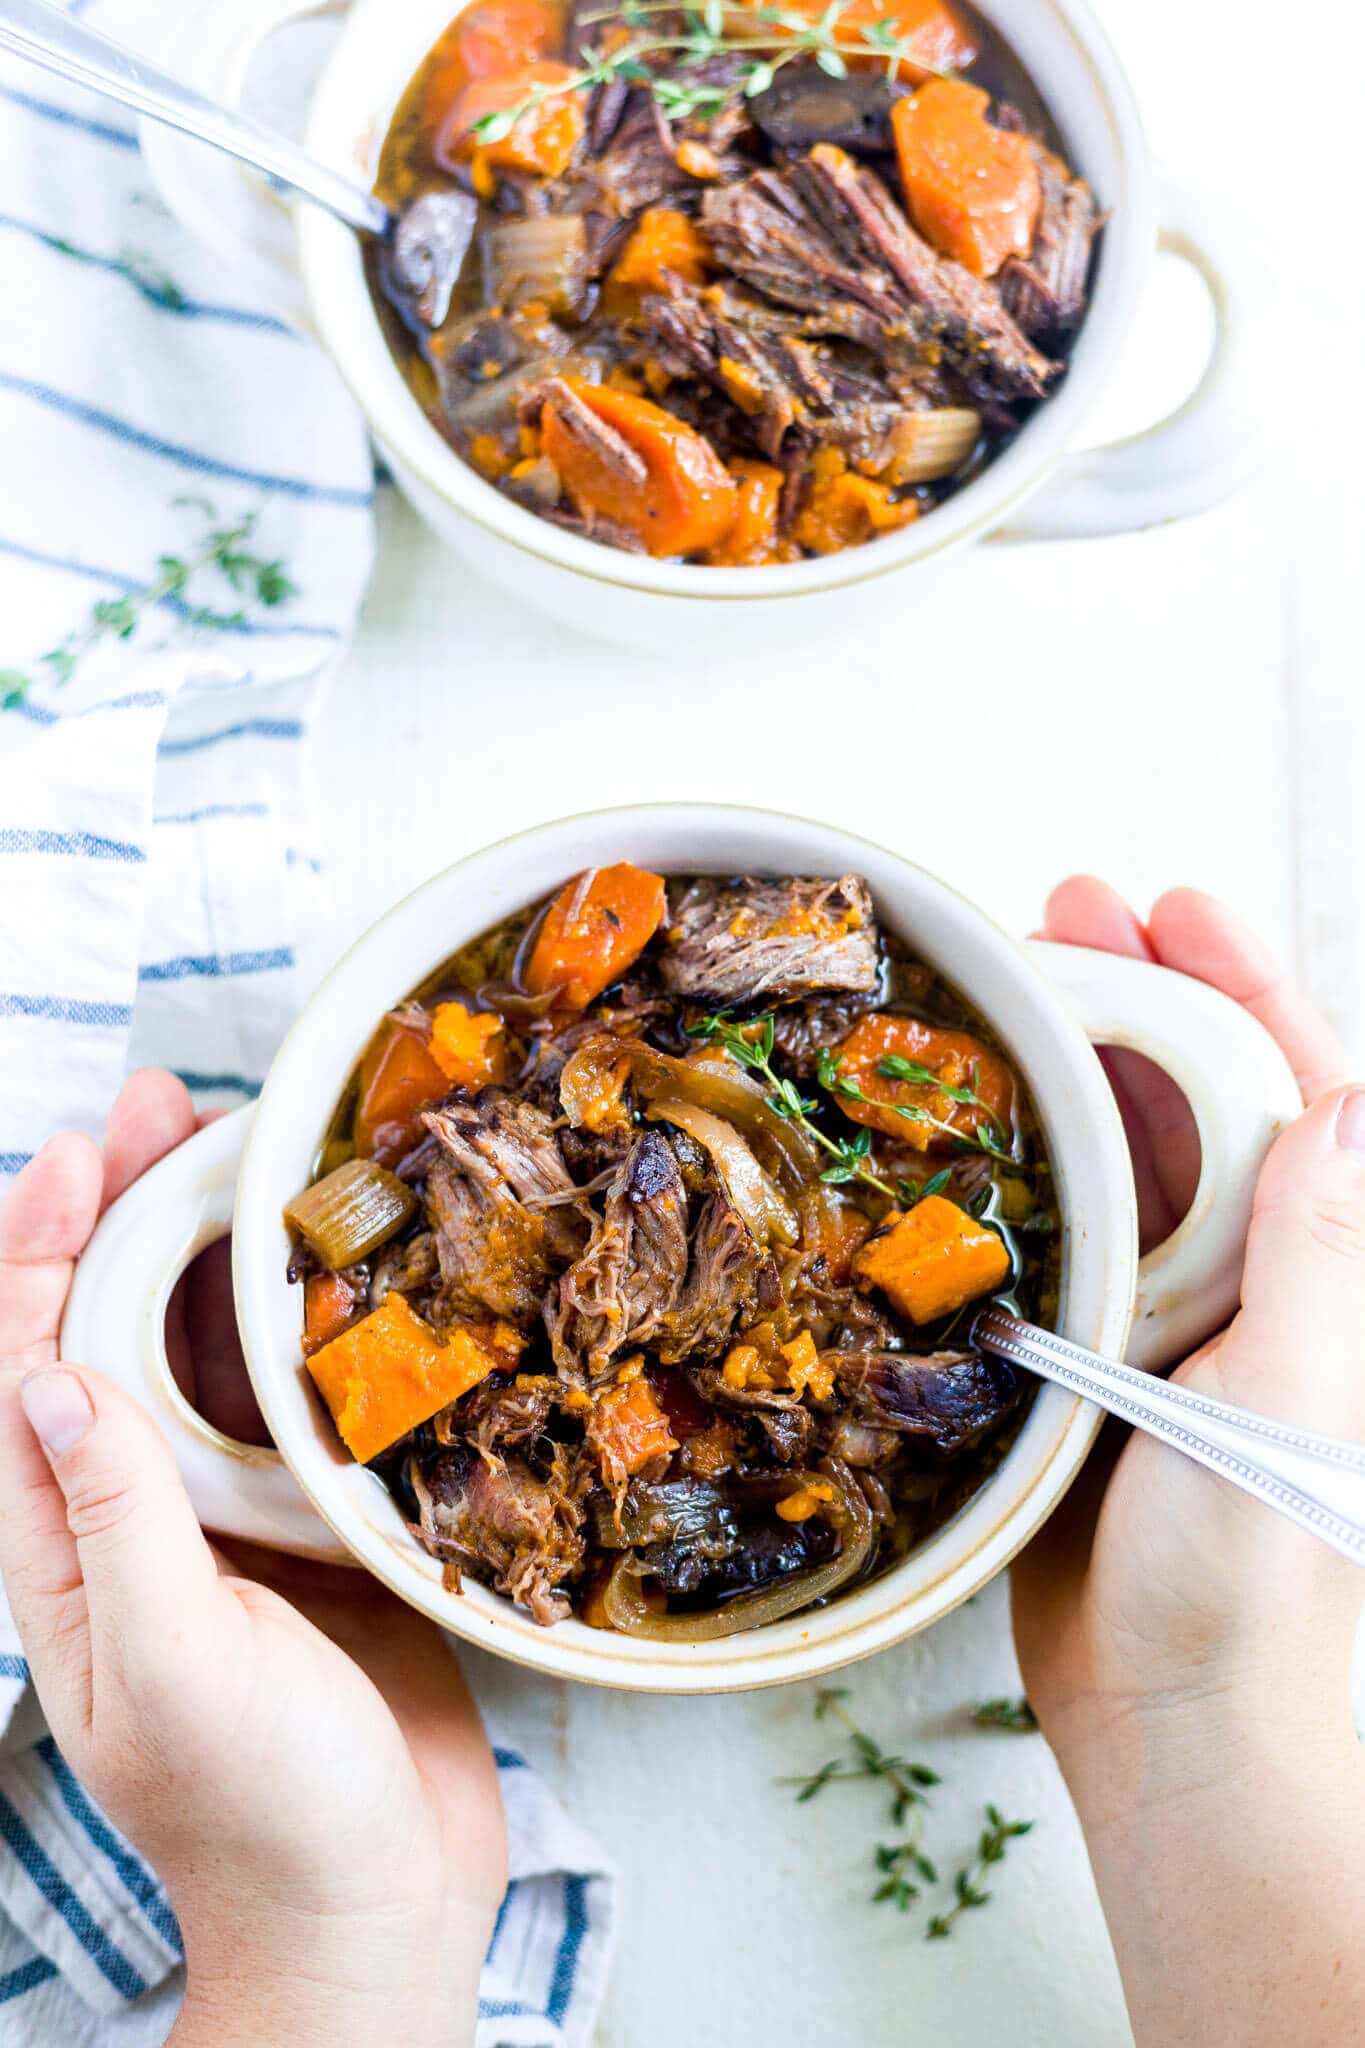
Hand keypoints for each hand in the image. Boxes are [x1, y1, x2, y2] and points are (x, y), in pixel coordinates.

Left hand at [0, 1072, 506, 2047]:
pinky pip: (292, 1392)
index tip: (83, 1150)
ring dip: (211, 1239)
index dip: (40, 1244)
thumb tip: (45, 1369)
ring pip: (198, 1344)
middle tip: (163, 1102)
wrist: (375, 1901)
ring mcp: (222, 1511)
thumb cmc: (260, 1813)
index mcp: (63, 1545)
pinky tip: (337, 1257)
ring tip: (246, 1140)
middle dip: (120, 1207)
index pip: (20, 1359)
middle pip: (105, 1324)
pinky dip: (303, 1314)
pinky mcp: (310, 1519)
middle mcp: (131, 1508)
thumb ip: (114, 1520)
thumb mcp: (172, 1670)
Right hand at [1012, 882, 1364, 2044]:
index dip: (1244, 986)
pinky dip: (1005, 1167)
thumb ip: (1320, 1254)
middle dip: (1139, 989)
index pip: (1296, 1091)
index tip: (1180, 906)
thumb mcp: (1300, 1401)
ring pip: (1111, 1150)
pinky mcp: (1072, 1354)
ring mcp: (1151, 1308)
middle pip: (1191, 1094)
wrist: (1169, 1719)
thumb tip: (1345, 1100)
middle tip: (1068, 909)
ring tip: (1005, 980)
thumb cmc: (1257, 1581)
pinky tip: (956, 1118)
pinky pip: (1040, 1233)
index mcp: (1314, 1268)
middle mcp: (1238, 1271)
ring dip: (1065, 1061)